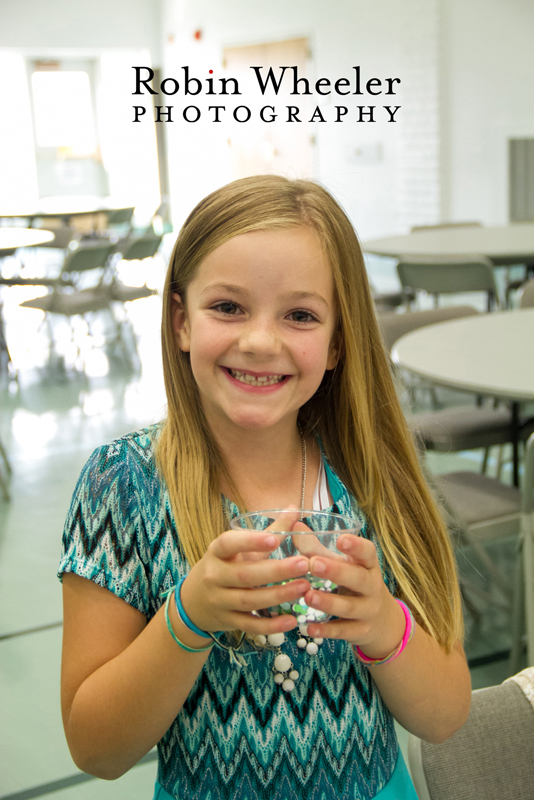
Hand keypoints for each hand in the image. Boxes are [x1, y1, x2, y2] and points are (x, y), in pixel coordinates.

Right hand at [180, 508, 310, 635]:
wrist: (194, 602)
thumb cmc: (224, 566)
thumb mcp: (238, 548)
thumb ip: (268, 530)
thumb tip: (294, 508)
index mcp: (217, 552)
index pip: (228, 544)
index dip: (250, 541)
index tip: (274, 540)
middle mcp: (215, 576)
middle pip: (245, 575)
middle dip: (276, 571)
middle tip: (305, 564)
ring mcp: (220, 601)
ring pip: (250, 601)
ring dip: (278, 595)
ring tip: (304, 587)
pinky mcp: (229, 622)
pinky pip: (250, 625)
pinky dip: (271, 626)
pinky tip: (292, 621)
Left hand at [298, 528, 405, 657]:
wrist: (382, 622)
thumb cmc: (354, 584)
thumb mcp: (342, 566)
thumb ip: (318, 549)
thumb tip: (295, 527)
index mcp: (368, 565)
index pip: (368, 553)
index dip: (356, 546)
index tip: (340, 539)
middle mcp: (372, 586)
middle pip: (358, 578)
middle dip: (337, 571)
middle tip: (313, 564)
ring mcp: (368, 610)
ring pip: (350, 607)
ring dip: (328, 602)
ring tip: (308, 596)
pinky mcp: (361, 631)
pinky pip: (343, 631)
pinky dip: (326, 630)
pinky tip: (309, 628)